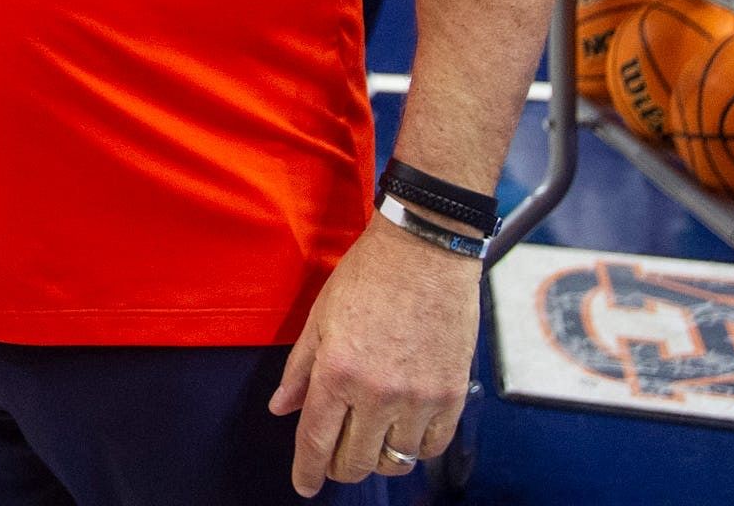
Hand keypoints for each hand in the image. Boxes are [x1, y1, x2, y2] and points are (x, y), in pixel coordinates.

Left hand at [268, 214, 480, 496]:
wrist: (425, 251)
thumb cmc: (367, 276)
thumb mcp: (319, 317)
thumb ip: (300, 370)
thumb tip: (282, 409)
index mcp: (338, 372)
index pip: (317, 441)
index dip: (307, 471)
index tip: (304, 486)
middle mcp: (378, 393)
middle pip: (355, 461)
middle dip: (339, 467)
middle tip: (335, 457)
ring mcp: (419, 397)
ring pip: (394, 461)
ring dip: (378, 458)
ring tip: (371, 440)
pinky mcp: (451, 394)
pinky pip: (432, 446)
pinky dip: (415, 448)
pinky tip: (404, 431)